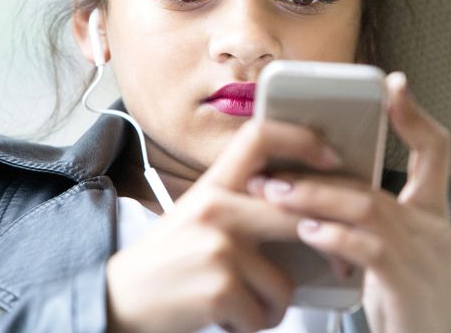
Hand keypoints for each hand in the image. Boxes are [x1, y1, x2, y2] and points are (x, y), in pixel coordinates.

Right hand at [106, 120, 343, 332]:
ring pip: (285, 281)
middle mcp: (216, 207)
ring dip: (272, 304)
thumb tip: (303, 206)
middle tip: (336, 265)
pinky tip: (226, 317)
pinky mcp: (220, 287)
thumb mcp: (199, 214)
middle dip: (325, 246)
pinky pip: (267, 312)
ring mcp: (219, 246)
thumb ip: (242, 202)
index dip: (302, 140)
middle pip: (294, 214)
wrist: (115, 300)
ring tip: (242, 302)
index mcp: (212, 184)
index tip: (331, 159)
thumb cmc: (168, 261)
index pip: (259, 137)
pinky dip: (254, 323)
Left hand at [256, 72, 450, 331]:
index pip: (436, 150)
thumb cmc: (407, 296)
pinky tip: (308, 230)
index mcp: (433, 212)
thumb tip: (321, 192)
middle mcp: (434, 228)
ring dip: (316, 199)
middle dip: (321, 175)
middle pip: (377, 185)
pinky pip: (368, 249)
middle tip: (275, 172)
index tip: (392, 85)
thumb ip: (373, 218)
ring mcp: (424, 255)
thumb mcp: (400, 249)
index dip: (415, 115)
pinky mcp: (408, 284)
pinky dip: (334, 236)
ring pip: (367, 210)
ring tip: (276, 196)